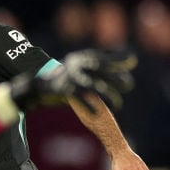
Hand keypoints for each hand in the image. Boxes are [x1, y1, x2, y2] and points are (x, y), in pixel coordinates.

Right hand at [10, 50, 135, 112]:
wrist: (36, 87)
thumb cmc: (63, 80)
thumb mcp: (78, 71)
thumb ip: (96, 71)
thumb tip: (122, 71)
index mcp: (79, 58)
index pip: (102, 56)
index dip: (118, 58)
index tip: (132, 60)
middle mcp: (74, 64)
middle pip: (101, 70)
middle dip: (116, 78)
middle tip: (129, 85)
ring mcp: (69, 77)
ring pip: (95, 86)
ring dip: (109, 96)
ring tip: (118, 104)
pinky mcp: (63, 90)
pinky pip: (82, 99)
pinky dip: (91, 106)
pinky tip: (98, 113)